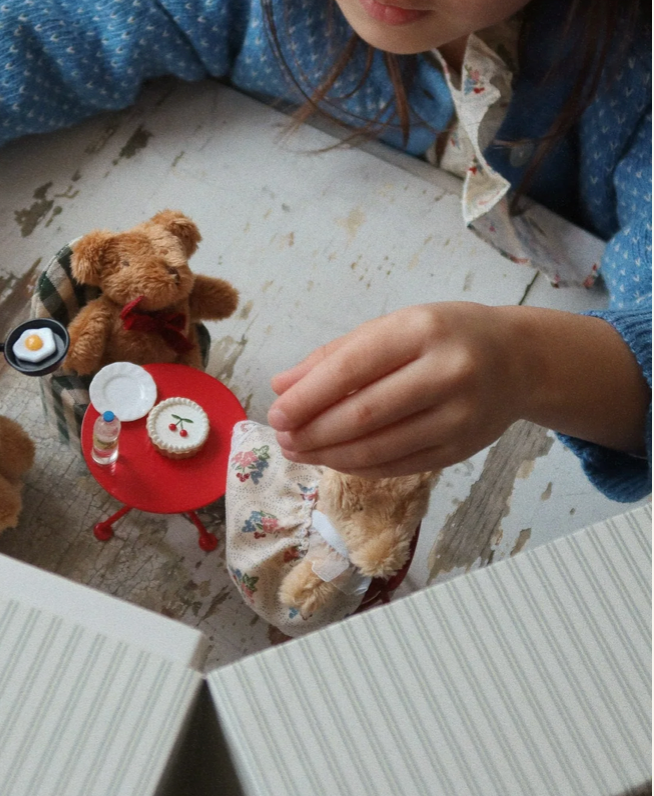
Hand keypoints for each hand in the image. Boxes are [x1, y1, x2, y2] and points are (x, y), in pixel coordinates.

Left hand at [267, 303, 526, 475]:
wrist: (519, 360)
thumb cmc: (445, 337)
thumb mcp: (394, 328)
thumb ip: (336, 356)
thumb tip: (281, 387)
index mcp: (422, 330)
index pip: (352, 369)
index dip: (308, 397)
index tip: (276, 413)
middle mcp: (446, 372)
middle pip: (363, 415)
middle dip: (313, 432)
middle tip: (283, 438)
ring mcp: (459, 416)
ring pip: (380, 448)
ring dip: (330, 456)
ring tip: (298, 452)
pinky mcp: (462, 450)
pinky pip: (399, 466)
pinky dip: (359, 467)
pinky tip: (334, 460)